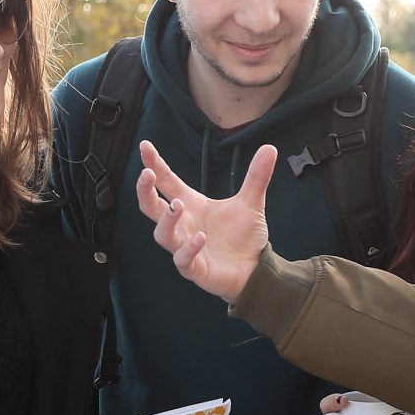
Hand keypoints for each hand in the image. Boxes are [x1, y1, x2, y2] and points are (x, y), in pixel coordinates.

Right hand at [136, 139, 274, 304]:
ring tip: (177, 206)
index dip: (155, 164)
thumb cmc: (244, 237)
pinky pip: (182, 259)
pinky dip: (189, 248)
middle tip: (147, 174)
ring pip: (163, 234)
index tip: (145, 146)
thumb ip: (257, 176)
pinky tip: (200, 237)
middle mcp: (183, 224)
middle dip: (145, 191)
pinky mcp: (194, 268)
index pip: (167, 182)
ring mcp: (184, 246)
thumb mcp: (251, 202)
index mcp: (191, 205)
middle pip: (151, 207)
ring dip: (166, 219)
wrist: (255, 269)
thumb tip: (270, 148)